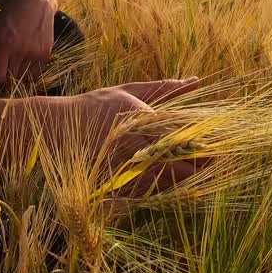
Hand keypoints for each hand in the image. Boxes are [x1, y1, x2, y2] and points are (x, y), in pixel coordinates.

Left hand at [0, 0, 55, 93]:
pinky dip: (30, 75)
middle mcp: (19, 50)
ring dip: (18, 79)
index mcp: (2, 44)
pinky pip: (36, 74)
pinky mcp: (46, 53)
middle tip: (3, 82)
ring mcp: (34, 52)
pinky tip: (25, 67)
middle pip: (11, 81)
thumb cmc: (10, 20)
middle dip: (6, 84)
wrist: (34, 4)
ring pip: (24, 79)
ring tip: (14, 73)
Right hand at [47, 78, 202, 194]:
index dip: (200, 145)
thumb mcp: (129, 92)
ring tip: (193, 170)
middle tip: (212, 162)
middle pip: (176, 164)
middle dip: (196, 165)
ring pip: (164, 181)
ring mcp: (122, 168)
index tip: (216, 146)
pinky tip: (167, 179)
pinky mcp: (114, 185)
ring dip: (182, 178)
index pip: (179, 138)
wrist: (56, 130)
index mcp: (139, 121)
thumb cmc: (95, 106)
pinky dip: (161, 187)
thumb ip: (164, 89)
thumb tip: (196, 80)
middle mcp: (133, 147)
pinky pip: (146, 192)